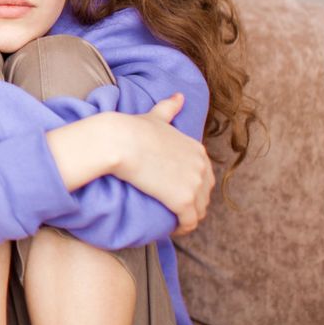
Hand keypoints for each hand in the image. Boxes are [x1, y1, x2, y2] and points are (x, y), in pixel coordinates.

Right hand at [110, 94, 214, 235]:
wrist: (119, 142)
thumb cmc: (132, 128)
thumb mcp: (155, 116)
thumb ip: (169, 108)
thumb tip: (178, 95)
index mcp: (197, 149)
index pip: (203, 176)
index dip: (189, 186)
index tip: (173, 192)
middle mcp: (201, 166)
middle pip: (204, 195)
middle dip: (191, 205)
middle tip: (172, 210)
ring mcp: (195, 184)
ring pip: (198, 212)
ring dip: (187, 218)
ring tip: (171, 221)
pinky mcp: (184, 201)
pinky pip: (189, 222)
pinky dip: (182, 228)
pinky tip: (170, 228)